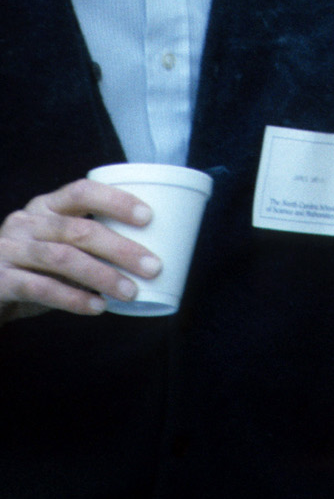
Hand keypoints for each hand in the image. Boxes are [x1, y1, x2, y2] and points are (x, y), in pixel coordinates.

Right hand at [0, 178, 158, 322]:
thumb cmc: (35, 267)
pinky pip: (40, 288)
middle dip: (121, 249)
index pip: (82, 191)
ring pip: (62, 258)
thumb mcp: (60, 247)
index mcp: (46, 206)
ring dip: (103, 276)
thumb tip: (147, 257)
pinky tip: (98, 307)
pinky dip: (73, 298)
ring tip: (131, 292)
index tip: (148, 217)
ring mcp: (8, 249)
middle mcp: (25, 222)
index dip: (116, 201)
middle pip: (78, 230)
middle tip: (153, 267)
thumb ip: (91, 245)